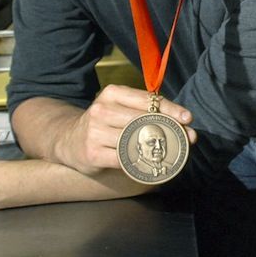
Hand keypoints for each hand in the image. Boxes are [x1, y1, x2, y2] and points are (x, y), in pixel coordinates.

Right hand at [50, 85, 196, 174]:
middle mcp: (102, 110)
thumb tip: (184, 122)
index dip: (171, 109)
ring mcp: (95, 132)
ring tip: (173, 151)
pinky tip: (151, 163)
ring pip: (135, 139)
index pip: (147, 100)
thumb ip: (147, 111)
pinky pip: (123, 159)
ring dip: (157, 147)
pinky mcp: (92, 154)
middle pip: (144, 119)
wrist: (67, 139)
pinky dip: (140, 162)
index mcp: (112, 94)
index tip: (188, 118)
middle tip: (188, 138)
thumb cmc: (105, 123)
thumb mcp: (121, 108)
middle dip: (170, 129)